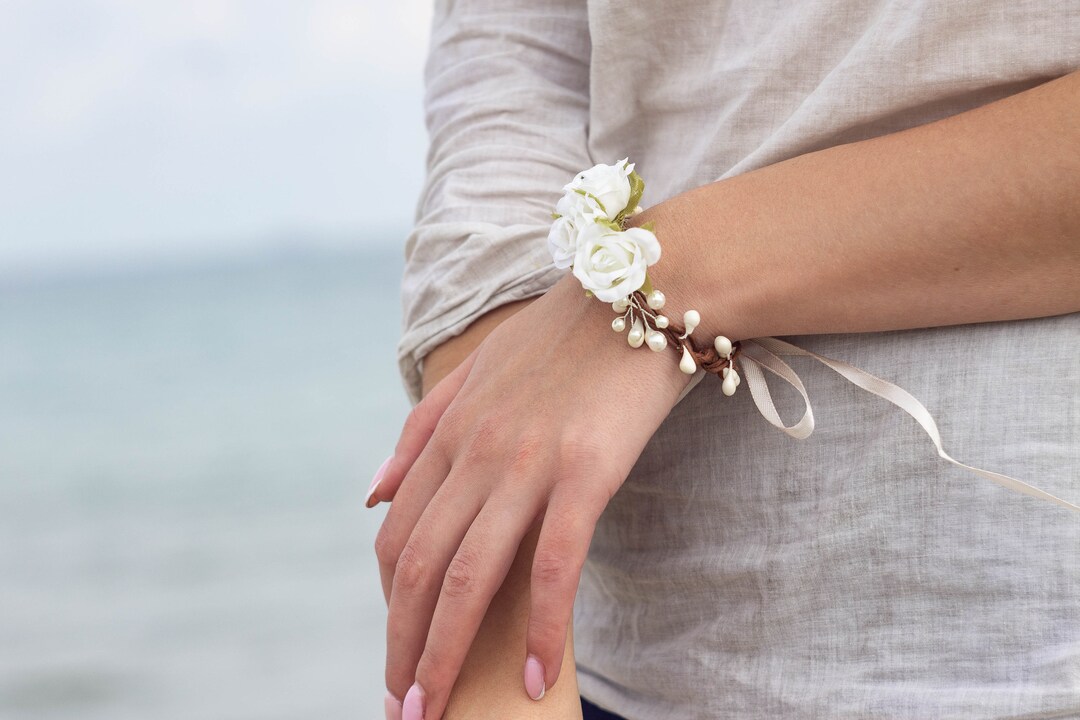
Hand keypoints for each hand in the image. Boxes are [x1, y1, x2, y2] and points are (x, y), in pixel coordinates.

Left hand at [371, 274, 688, 719]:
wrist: (645, 291)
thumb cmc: (566, 335)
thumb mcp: (477, 369)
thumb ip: (419, 431)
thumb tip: (371, 495)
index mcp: (449, 432)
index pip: (397, 540)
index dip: (388, 608)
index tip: (395, 656)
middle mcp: (475, 452)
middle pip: (419, 569)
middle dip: (403, 649)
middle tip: (404, 711)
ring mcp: (526, 462)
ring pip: (469, 577)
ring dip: (446, 654)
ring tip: (440, 713)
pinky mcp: (585, 471)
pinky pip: (553, 565)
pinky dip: (539, 628)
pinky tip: (534, 676)